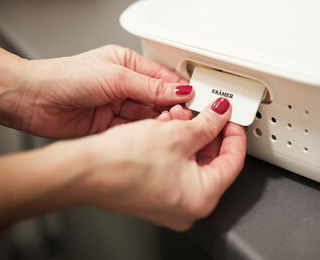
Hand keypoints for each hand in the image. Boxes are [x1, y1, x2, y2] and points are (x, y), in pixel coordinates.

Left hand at [16, 45, 193, 137]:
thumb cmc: (64, 77)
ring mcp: (117, 106)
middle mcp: (124, 85)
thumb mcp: (115, 78)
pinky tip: (155, 136)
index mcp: (128, 64)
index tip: (197, 100)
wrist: (31, 100)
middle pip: (158, 99)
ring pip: (148, 116)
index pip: (163, 78)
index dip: (181, 89)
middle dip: (172, 108)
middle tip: (186, 118)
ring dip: (160, 123)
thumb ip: (150, 87)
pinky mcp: (109, 127)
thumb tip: (180, 90)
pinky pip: (135, 130)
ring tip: (173, 128)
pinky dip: (145, 134)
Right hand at [76, 98, 245, 230]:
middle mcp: (188, 207)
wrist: (85, 171)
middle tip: (209, 112)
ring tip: (181, 114)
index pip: (233, 162)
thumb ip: (207, 123)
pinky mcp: (153, 194)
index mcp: (202, 198)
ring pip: (191, 162)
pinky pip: (174, 167)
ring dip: (189, 135)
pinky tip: (166, 127)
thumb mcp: (177, 133)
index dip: (235, 134)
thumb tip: (220, 115)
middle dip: (209, 132)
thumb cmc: (124, 163)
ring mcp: (169, 203)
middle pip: (212, 162)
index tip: (232, 118)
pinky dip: (173, 146)